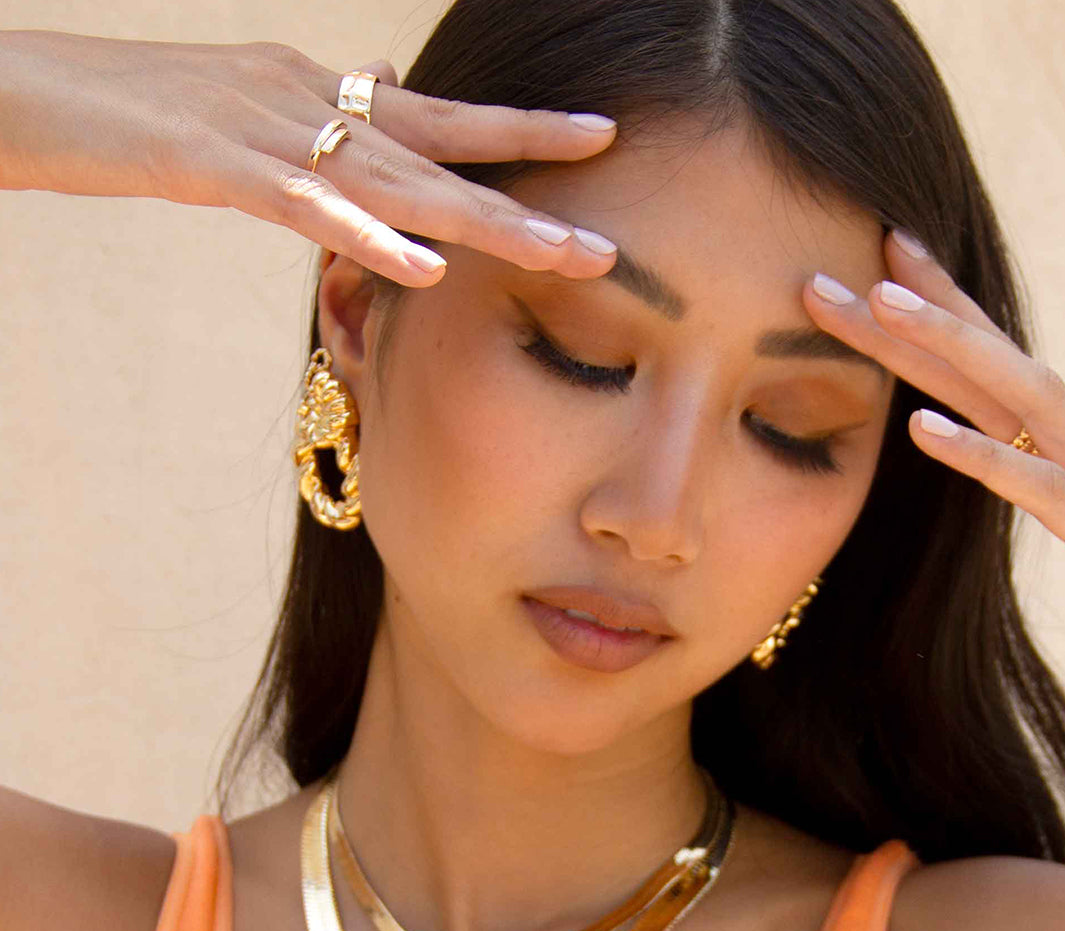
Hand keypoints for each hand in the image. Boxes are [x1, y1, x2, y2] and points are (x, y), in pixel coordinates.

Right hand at [0, 30, 618, 285]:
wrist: (25, 86)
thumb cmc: (125, 114)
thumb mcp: (236, 131)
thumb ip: (305, 153)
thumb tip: (357, 181)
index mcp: (316, 95)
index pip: (436, 117)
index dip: (519, 131)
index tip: (598, 142)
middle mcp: (306, 101)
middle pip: (435, 156)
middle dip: (525, 199)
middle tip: (607, 243)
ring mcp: (260, 127)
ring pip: (389, 179)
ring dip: (477, 222)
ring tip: (554, 256)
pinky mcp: (207, 161)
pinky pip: (300, 203)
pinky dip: (363, 235)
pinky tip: (424, 267)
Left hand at [804, 228, 1064, 539]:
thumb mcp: (1058, 472)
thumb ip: (1017, 442)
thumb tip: (958, 415)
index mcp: (1046, 409)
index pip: (981, 339)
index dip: (930, 292)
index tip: (880, 245)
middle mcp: (1058, 416)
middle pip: (966, 352)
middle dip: (894, 311)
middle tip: (815, 281)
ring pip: (999, 386)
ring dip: (941, 340)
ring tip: (881, 305)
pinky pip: (1019, 476)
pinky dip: (972, 451)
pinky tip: (921, 427)